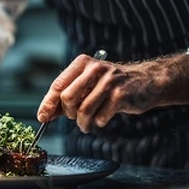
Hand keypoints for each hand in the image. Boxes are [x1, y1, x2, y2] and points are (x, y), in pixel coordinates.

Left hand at [36, 54, 164, 132]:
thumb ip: (67, 97)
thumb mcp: (88, 84)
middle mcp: (95, 69)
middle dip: (68, 113)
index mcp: (82, 63)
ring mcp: (109, 81)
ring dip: (83, 123)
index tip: (42, 117)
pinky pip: (100, 117)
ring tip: (86, 124)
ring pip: (83, 110)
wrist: (146, 81)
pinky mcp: (121, 94)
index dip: (48, 103)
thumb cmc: (111, 85)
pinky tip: (103, 117)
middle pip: (68, 98)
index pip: (58, 85)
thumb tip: (45, 114)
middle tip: (74, 118)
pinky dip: (99, 122)